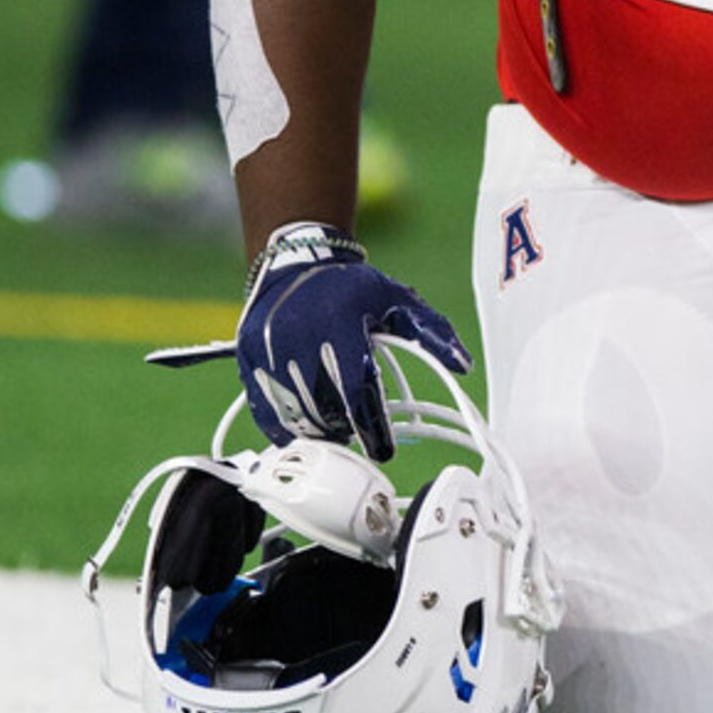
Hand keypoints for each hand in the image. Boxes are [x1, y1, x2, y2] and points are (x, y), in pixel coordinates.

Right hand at [148, 222, 471, 461]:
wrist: (297, 262)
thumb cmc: (352, 287)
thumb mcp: (397, 299)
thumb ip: (432, 331)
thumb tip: (464, 365)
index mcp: (339, 325)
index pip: (356, 390)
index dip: (371, 426)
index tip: (383, 450)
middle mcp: (299, 338)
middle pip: (325, 408)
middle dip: (346, 430)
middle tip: (361, 433)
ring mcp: (268, 350)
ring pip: (295, 413)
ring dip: (319, 430)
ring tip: (337, 428)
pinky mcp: (247, 358)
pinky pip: (263, 409)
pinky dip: (285, 426)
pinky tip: (304, 429)